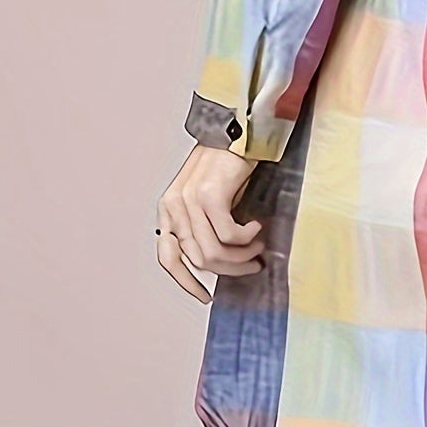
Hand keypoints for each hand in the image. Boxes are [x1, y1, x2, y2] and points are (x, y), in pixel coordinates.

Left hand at [156, 142, 266, 301]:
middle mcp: (173, 206)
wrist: (239, 130)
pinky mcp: (209, 195)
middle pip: (199, 260)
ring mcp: (189, 201)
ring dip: (242, 255)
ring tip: (258, 246)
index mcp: (168, 210)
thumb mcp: (209, 198)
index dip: (186, 282)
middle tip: (253, 264)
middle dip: (230, 269)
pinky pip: (229, 235)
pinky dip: (247, 238)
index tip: (205, 296)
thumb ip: (204, 225)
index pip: (168, 258)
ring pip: (214, 252)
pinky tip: (257, 226)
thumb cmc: (228, 163)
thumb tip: (218, 262)